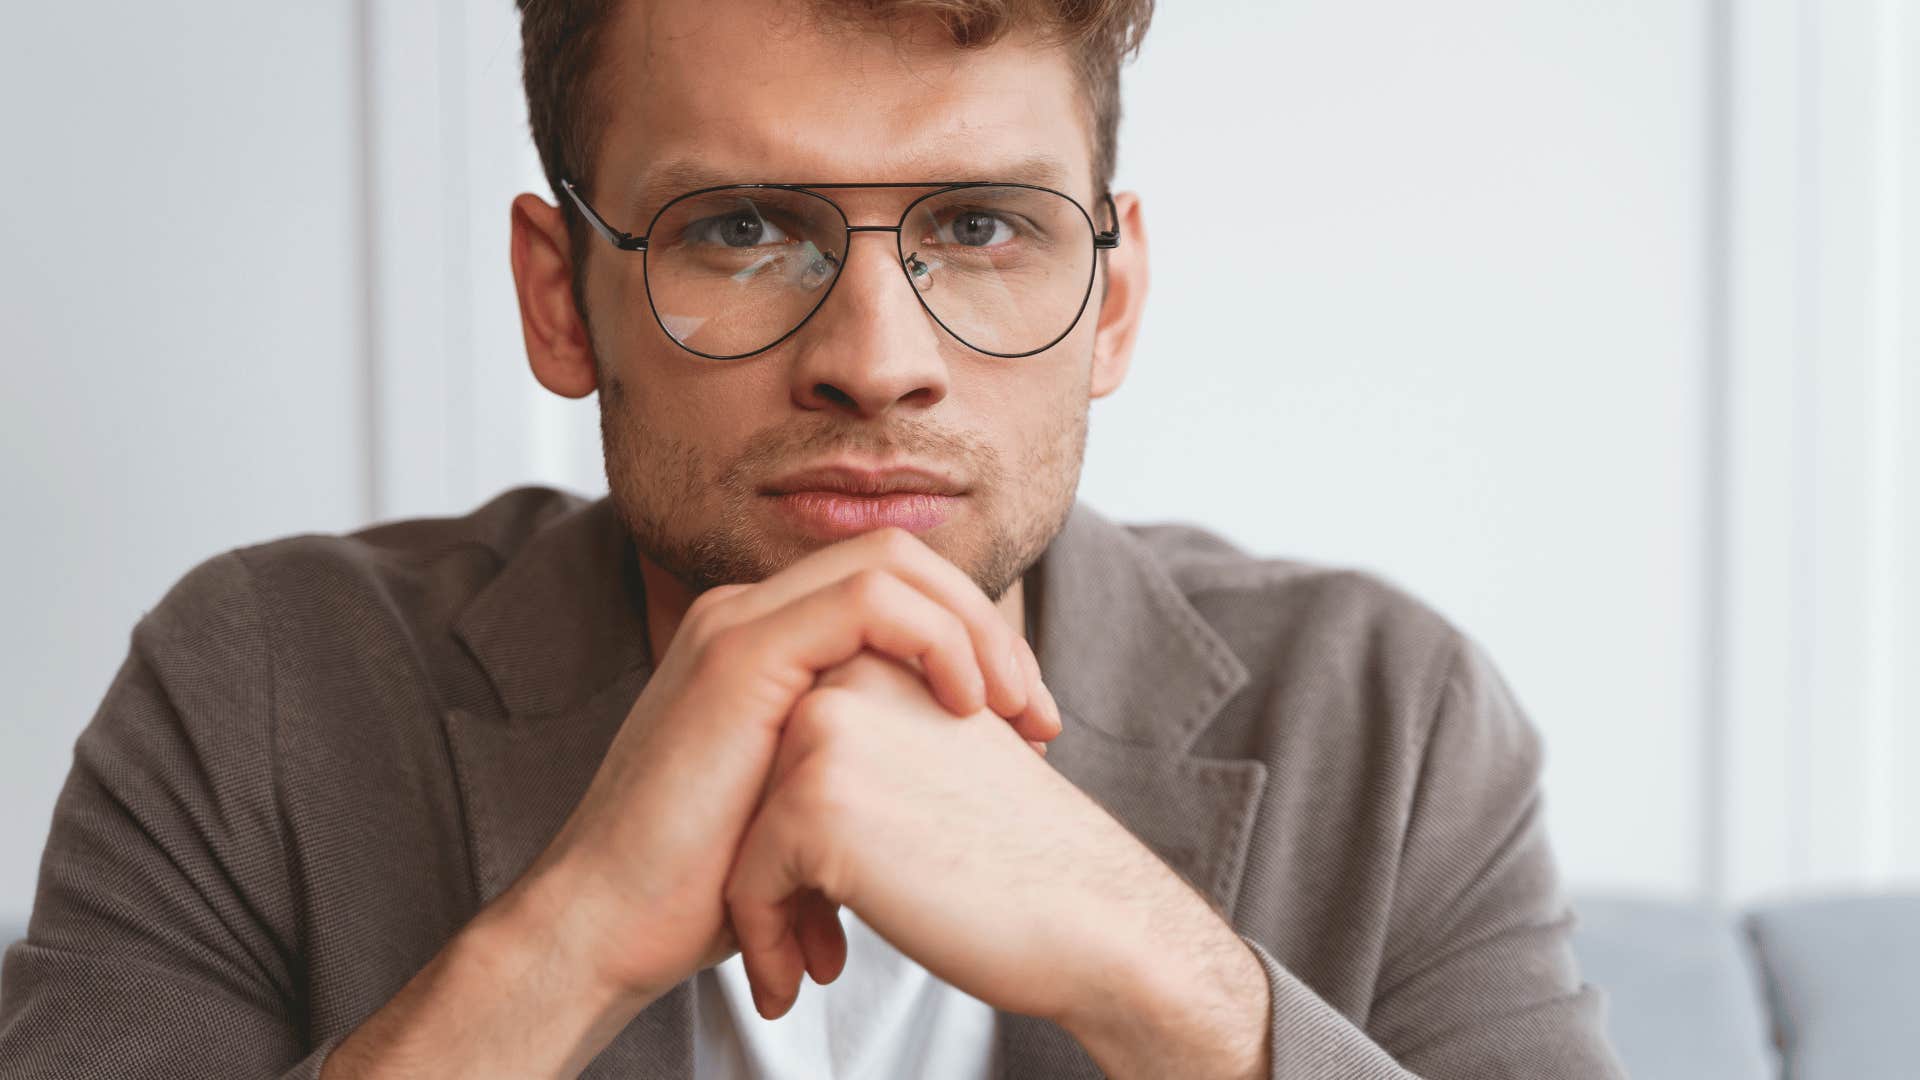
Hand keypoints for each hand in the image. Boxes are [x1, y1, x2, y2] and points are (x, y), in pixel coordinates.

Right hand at [504, 528, 1062, 1006]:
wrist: (610, 928)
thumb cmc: (707, 888)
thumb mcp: (809, 807)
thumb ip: (866, 765)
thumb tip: (955, 782)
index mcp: (766, 641)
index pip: (896, 590)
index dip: (975, 638)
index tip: (1026, 725)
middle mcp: (749, 614)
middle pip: (903, 560)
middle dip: (990, 624)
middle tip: (1039, 716)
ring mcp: (740, 623)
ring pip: (895, 562)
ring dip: (978, 629)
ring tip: (1019, 714)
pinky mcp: (740, 653)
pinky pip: (870, 599)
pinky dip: (939, 638)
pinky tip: (970, 705)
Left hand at [720, 650, 1197, 1026]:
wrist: (1093, 914)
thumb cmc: (1027, 856)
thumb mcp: (946, 761)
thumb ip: (877, 741)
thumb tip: (797, 783)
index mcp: (883, 658)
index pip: (789, 747)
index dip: (804, 832)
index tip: (827, 902)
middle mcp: (847, 678)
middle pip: (758, 787)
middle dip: (779, 870)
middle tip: (816, 941)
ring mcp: (826, 735)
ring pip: (745, 836)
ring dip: (766, 912)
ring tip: (809, 963)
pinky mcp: (814, 804)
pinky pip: (747, 886)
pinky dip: (764, 943)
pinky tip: (799, 985)